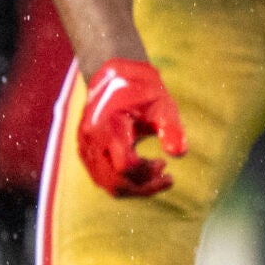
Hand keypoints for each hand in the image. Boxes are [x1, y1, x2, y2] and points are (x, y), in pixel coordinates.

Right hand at [77, 58, 186, 197]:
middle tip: (167, 178)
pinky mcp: (86, 153)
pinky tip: (144, 172)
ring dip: (135, 187)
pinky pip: (102, 179)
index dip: (148, 172)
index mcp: (107, 127)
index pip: (125, 167)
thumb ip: (171, 127)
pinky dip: (124, 182)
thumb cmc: (142, 90)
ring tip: (158, 176)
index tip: (165, 164)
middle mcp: (91, 140)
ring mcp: (85, 148)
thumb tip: (179, 153)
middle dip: (144, 186)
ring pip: (107, 185)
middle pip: (115, 182)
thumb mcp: (162, 104)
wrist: (115, 77)